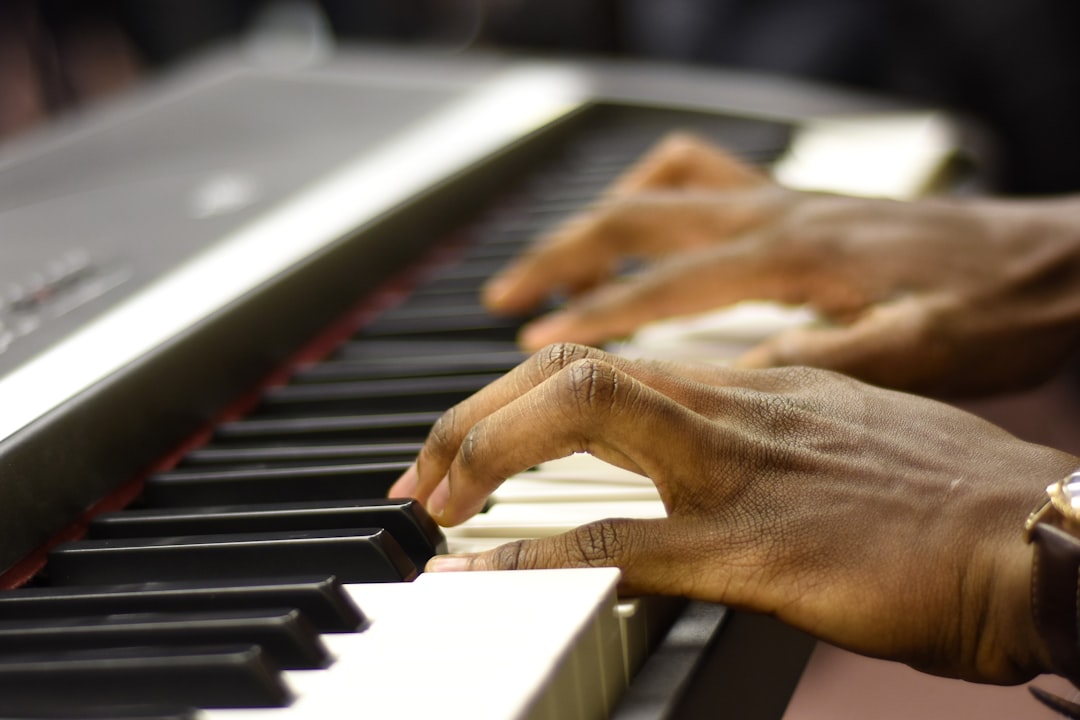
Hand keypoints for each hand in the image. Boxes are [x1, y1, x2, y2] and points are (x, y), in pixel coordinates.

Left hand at [390, 343, 1075, 683]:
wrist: (1038, 537)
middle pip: (573, 370)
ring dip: (488, 451)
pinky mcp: (756, 547)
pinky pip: (623, 539)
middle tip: (426, 470)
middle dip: (478, 412)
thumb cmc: (948, 503)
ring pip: (584, 415)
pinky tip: (482, 571)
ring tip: (432, 499)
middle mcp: (734, 408)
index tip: (474, 440)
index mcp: (753, 386)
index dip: (522, 396)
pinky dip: (538, 554)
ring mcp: (738, 470)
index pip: (608, 363)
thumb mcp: (839, 441)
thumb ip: (762, 441)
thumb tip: (694, 471)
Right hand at [483, 134, 1079, 395]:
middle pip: (633, 219)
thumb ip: (818, 367)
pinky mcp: (798, 202)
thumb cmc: (995, 309)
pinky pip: (701, 172)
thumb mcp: (918, 352)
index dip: (589, 321)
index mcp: (794, 258)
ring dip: (589, 225)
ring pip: (655, 190)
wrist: (1057, 257)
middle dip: (555, 260)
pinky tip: (636, 225)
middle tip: (499, 303)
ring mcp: (783, 200)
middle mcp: (775, 216)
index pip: (662, 286)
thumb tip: (723, 389)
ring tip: (543, 269)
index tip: (532, 353)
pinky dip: (649, 193)